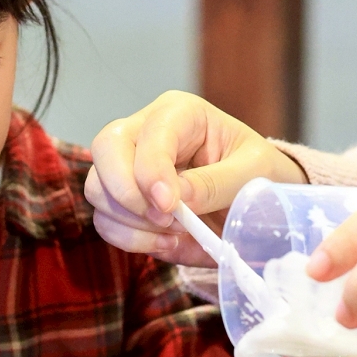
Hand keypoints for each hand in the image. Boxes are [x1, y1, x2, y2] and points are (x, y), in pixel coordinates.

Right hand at [85, 91, 305, 265]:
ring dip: (132, 222)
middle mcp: (144, 131)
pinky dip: (131, 240)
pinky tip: (168, 243)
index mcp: (180, 113)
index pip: (149, 133)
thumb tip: (175, 199)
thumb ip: (216, 183)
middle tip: (165, 221)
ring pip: (98, 189)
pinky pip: (104, 220)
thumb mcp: (254, 172)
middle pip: (105, 149)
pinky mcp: (122, 200)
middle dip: (127, 194)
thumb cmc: (259, 174)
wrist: (257, 199)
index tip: (169, 207)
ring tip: (177, 234)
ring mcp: (127, 165)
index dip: (151, 171)